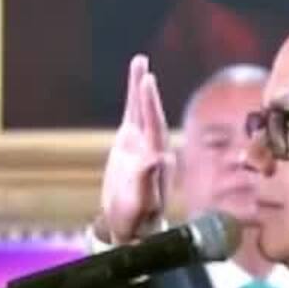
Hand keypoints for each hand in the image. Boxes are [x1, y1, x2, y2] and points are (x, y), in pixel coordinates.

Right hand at [99, 55, 172, 243]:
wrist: (131, 225)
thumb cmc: (137, 218)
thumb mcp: (141, 202)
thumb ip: (148, 180)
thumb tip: (156, 158)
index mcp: (158, 159)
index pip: (154, 125)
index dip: (149, 104)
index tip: (146, 82)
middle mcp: (153, 146)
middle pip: (149, 113)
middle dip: (146, 91)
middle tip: (142, 67)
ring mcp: (142, 144)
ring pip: (140, 110)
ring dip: (139, 87)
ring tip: (138, 62)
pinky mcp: (130, 144)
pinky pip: (132, 117)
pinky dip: (132, 99)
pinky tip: (134, 83)